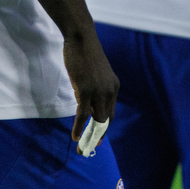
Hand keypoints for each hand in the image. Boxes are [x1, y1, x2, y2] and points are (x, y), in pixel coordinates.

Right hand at [62, 31, 118, 145]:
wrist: (82, 39)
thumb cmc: (85, 55)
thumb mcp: (94, 75)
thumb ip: (93, 90)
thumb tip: (86, 103)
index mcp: (114, 87)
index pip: (110, 113)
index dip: (104, 128)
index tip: (97, 140)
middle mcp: (110, 91)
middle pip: (105, 120)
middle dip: (97, 136)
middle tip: (89, 149)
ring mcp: (99, 91)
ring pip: (96, 120)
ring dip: (89, 136)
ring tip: (82, 148)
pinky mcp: (86, 90)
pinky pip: (83, 114)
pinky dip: (79, 127)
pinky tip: (76, 137)